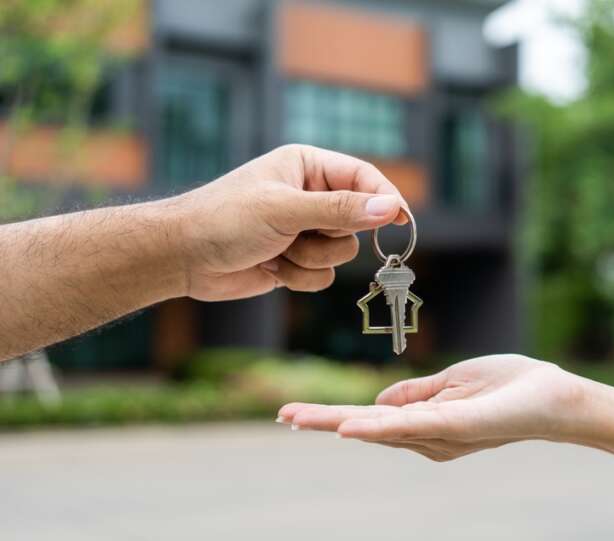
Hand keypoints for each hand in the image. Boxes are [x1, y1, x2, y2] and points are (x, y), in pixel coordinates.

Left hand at [171, 145, 406, 300]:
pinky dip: (299, 278)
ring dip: (310, 260)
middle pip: (357, 222)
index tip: (401, 221)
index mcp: (308, 166)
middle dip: (329, 236)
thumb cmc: (225, 219)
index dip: (384, 199)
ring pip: (342, 254)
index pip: (364, 177)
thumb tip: (390, 208)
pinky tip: (269, 267)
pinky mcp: (296, 260)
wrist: (182, 258)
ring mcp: (303, 230)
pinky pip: (324, 276)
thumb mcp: (285, 209)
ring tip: (276, 251)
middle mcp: (310, 196)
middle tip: (299, 234)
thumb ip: (340, 210)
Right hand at [278, 355, 589, 461]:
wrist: (557, 396)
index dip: (334, 417)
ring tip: (297, 417)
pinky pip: (414, 427)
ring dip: (337, 423)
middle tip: (283, 416)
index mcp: (426, 422)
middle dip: (323, 422)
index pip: (371, 419)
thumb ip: (416, 395)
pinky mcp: (458, 427)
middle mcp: (429, 437)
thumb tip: (377, 403)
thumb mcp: (454, 383)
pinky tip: (351, 426)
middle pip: (367, 427)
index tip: (295, 413)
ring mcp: (441, 435)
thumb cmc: (510, 387)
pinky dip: (379, 427)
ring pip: (381, 428)